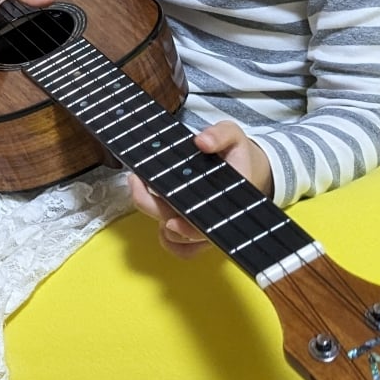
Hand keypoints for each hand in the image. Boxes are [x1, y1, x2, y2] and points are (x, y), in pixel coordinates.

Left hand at [129, 120, 273, 257]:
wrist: (242, 168)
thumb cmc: (236, 156)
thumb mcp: (233, 136)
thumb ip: (221, 134)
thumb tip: (202, 142)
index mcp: (227, 201)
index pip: (206, 227)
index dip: (186, 230)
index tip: (169, 221)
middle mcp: (213, 220)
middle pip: (180, 232)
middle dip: (153, 207)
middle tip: (137, 180)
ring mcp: (202, 228)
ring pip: (173, 238)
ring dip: (154, 214)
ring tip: (142, 185)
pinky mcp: (192, 230)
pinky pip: (175, 245)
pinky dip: (162, 233)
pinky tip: (152, 202)